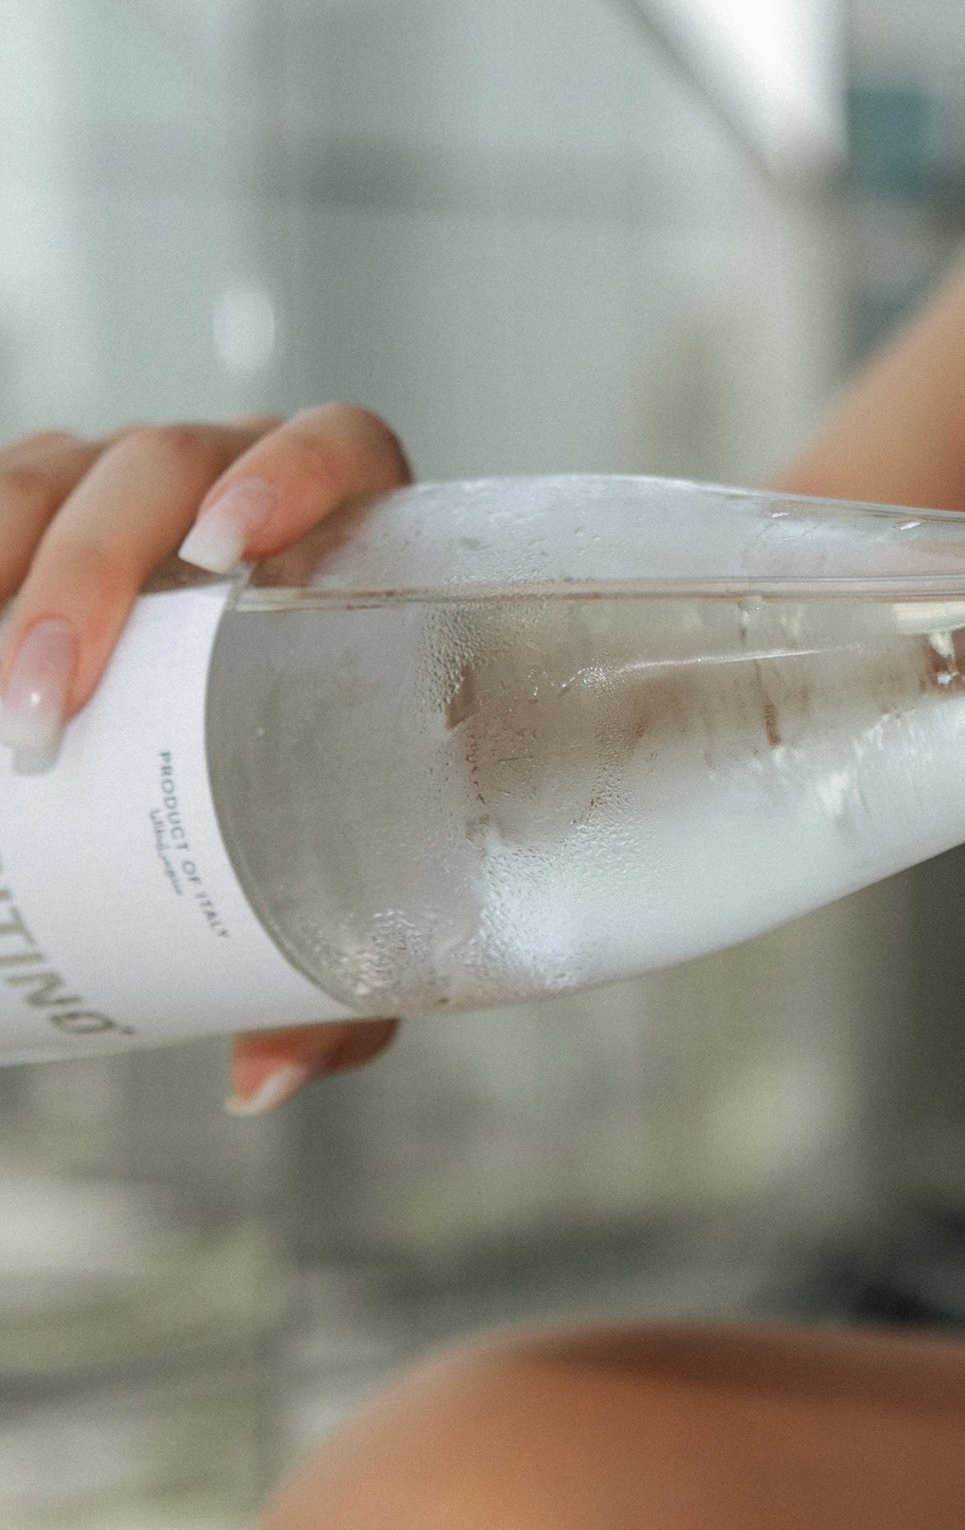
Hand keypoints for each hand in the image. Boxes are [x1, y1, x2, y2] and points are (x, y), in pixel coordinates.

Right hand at [0, 408, 411, 1110]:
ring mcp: (130, 490)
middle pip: (157, 469)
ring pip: (47, 471)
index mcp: (359, 531)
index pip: (337, 449)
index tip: (229, 554)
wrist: (294, 751)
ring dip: (0, 564)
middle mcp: (239, 485)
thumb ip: (342, 982)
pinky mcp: (44, 512)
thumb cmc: (351, 804)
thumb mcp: (364, 891)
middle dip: (82, 576)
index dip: (289, 476)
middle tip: (41, 710)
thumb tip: (260, 1080)